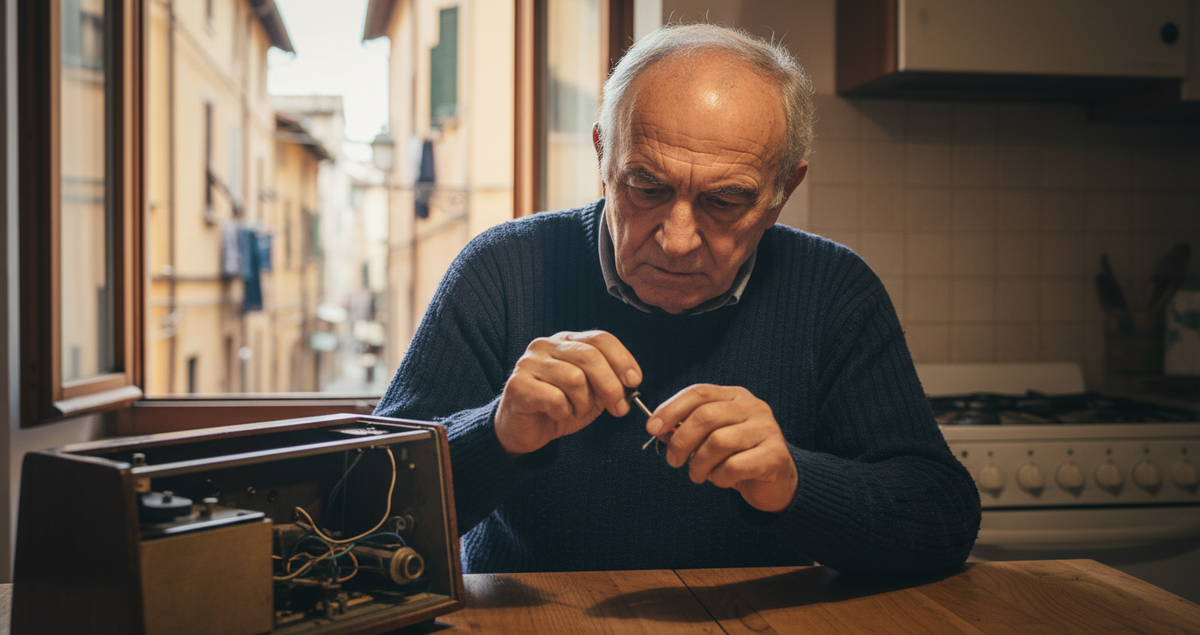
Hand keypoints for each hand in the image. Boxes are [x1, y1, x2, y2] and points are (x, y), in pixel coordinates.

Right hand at [495, 330, 641, 455]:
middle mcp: (545, 345)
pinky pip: (555, 398)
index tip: (635, 381)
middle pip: (590, 357)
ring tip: (575, 411)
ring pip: (574, 379)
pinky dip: (563, 412)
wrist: (523, 430)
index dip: (622, 359)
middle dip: (611, 386)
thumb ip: (608, 382)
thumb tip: (630, 382)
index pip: (600, 338)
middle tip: (619, 409)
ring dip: (583, 403)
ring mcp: (528, 363)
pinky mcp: (518, 385)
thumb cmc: (558, 408)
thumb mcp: (591, 393)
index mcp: (566, 341)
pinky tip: (557, 415)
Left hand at [648, 384, 796, 512]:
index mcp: (735, 396)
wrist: (776, 481)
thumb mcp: (710, 438)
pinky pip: (734, 465)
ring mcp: (766, 429)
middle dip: (681, 441)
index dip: (671, 409)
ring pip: (718, 442)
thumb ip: (688, 429)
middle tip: (673, 461)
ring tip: (697, 474)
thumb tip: (659, 429)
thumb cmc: (737, 456)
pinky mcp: (774, 455)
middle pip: (705, 416)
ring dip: (699, 463)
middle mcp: (753, 407)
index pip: (698, 393)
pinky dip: (719, 477)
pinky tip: (721, 480)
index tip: (652, 428)